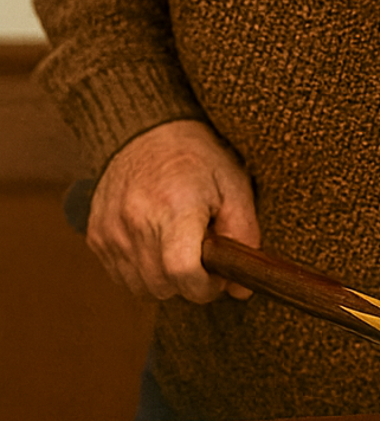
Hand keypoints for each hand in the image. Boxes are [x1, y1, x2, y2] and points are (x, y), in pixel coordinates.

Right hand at [86, 119, 259, 302]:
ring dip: (166, 279)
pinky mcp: (96, 236)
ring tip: (181, 244)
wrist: (148, 132)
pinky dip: (144, 271)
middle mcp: (136, 221)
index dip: (205, 286)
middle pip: (164, 286)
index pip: (182, 271)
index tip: (217, 276)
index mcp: (176, 206)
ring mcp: (111, 230)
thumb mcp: (235, 186)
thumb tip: (242, 288)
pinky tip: (158, 242)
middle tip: (204, 255)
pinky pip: (122, 276)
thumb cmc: (199, 157)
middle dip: (190, 282)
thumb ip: (243, 235)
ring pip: (142, 288)